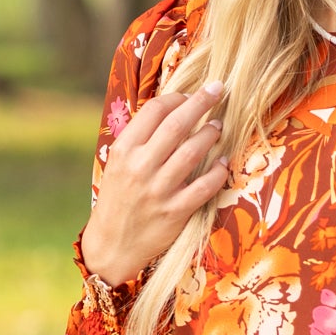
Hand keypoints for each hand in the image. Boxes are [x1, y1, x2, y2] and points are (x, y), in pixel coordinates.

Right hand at [79, 78, 228, 286]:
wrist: (112, 244)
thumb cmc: (119, 198)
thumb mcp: (119, 164)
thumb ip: (140, 139)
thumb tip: (171, 110)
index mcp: (124, 150)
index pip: (154, 110)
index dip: (178, 97)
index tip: (191, 95)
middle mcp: (140, 167)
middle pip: (177, 124)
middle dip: (202, 102)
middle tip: (219, 90)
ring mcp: (159, 190)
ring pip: (193, 152)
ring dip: (211, 134)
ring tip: (218, 127)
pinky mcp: (175, 212)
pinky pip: (204, 187)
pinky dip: (217, 172)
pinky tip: (223, 163)